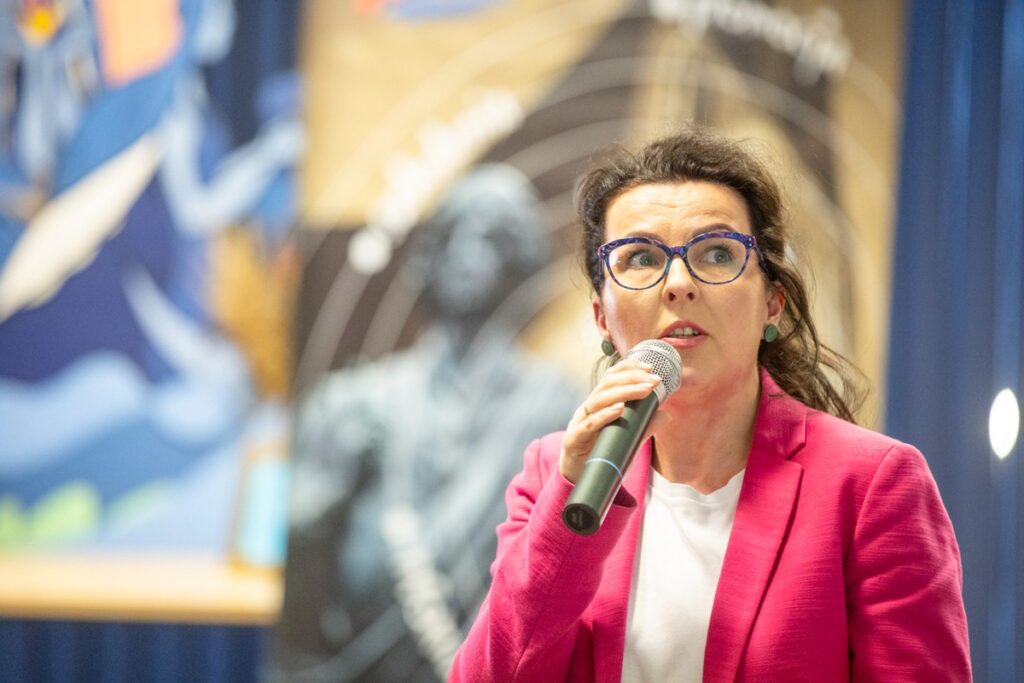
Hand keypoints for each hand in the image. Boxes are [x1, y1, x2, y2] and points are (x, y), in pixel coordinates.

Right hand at [558, 358, 663, 483]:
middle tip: (653, 381)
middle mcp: (587, 409)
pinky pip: (589, 425)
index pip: (611, 378)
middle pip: (606, 384)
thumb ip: (643, 427)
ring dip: (623, 393)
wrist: (578, 481)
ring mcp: (579, 423)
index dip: (628, 368)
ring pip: (598, 399)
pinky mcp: (573, 440)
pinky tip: (620, 409)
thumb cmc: (602, 455)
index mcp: (598, 404)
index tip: (649, 367)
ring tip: (644, 391)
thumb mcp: (627, 439)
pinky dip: (604, 416)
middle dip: (631, 379)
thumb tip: (667, 415)